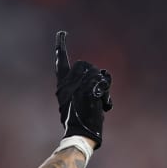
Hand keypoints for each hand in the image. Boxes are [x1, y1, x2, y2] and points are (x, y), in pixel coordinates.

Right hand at [54, 31, 112, 148]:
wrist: (79, 133)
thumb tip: (101, 77)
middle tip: (96, 92)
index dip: (61, 47)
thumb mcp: (74, 101)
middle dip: (94, 75)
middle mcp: (67, 83)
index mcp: (62, 86)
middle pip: (84, 65)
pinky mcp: (89, 90)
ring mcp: (78, 86)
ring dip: (102, 86)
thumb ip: (82, 87)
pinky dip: (105, 94)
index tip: (62, 34)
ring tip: (99, 102)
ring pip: (97, 72)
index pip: (61, 63)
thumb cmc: (79, 119)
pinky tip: (103, 106)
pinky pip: (103, 82)